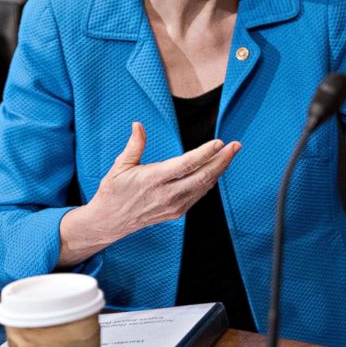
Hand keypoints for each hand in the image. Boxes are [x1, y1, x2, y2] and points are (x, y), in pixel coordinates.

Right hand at [58, 122, 240, 265]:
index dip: (205, 153)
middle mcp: (167, 194)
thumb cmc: (113, 191)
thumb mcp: (120, 166)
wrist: (110, 221)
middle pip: (202, 177)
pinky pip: (198, 195)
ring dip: (219, 170)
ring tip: (230, 154)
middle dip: (222, 160)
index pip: (186, 165)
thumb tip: (138, 125)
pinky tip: (215, 170)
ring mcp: (174, 206)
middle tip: (235, 146)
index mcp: (153, 179)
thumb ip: (134, 145)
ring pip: (204, 186)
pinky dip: (209, 181)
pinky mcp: (177, 213)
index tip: (219, 142)